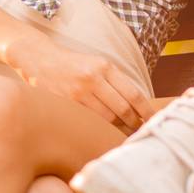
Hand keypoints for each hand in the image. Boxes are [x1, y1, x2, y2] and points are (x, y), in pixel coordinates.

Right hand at [5, 32, 152, 133]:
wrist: (39, 59)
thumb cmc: (73, 65)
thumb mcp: (97, 65)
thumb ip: (116, 82)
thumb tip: (139, 106)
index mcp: (104, 67)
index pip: (133, 93)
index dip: (146, 111)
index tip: (154, 121)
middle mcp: (92, 78)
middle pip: (122, 110)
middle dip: (134, 124)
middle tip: (140, 131)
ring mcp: (77, 92)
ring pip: (106, 119)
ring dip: (117, 129)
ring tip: (123, 134)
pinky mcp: (64, 103)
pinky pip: (87, 122)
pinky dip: (97, 129)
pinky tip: (102, 133)